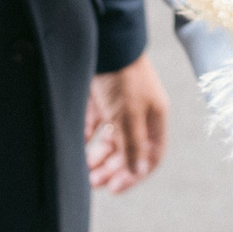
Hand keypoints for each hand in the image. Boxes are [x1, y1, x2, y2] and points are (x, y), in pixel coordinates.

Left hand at [86, 54, 170, 192]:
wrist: (105, 43)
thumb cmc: (123, 78)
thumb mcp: (129, 116)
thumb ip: (133, 145)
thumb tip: (138, 170)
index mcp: (154, 118)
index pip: (150, 154)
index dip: (135, 174)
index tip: (116, 188)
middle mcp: (139, 113)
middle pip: (128, 150)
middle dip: (112, 168)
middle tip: (93, 183)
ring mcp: (119, 105)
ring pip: (110, 139)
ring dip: (98, 156)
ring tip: (84, 171)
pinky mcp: (100, 97)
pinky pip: (94, 124)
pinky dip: (87, 137)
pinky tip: (78, 146)